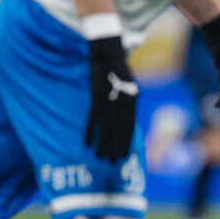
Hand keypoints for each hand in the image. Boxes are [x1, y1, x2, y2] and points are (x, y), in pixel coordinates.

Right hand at [85, 36, 137, 161]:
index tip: (123, 155)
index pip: (130, 128)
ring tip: (100, 157)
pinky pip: (92, 121)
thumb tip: (129, 118)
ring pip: (106, 129)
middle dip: (116, 148)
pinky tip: (87, 144)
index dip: (126, 142)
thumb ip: (130, 103)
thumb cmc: (119, 70)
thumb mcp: (131, 86)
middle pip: (119, 132)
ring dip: (103, 145)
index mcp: (133, 103)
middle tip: (113, 162)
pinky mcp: (97, 100)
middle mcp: (123, 105)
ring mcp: (110, 103)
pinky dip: (89, 133)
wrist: (108, 56)